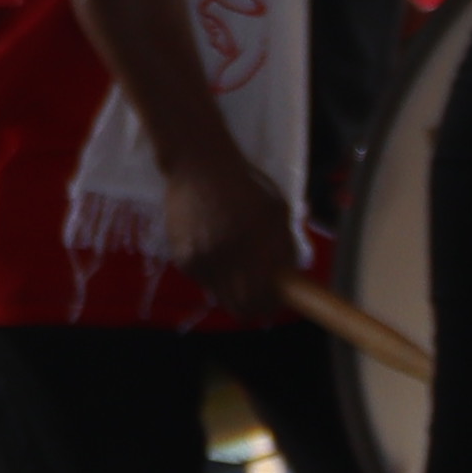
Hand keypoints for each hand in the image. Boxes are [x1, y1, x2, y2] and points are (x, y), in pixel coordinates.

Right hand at [160, 142, 300, 321]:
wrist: (198, 165)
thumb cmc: (244, 184)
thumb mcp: (277, 210)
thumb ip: (283, 247)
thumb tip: (287, 281)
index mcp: (255, 242)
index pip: (264, 298)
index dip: (272, 305)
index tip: (277, 300)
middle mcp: (227, 256)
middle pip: (241, 307)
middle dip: (255, 305)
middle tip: (261, 292)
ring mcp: (202, 259)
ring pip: (223, 296)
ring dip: (234, 288)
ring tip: (238, 262)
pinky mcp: (184, 259)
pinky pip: (206, 281)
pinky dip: (215, 274)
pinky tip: (217, 248)